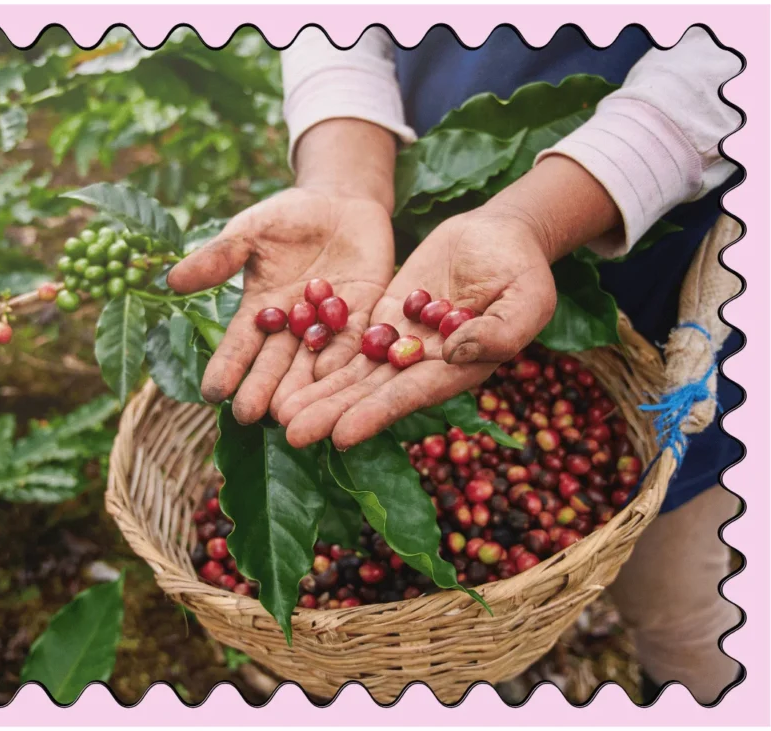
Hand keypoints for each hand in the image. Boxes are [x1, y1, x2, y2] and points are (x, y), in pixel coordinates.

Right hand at [166, 186, 394, 423]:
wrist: (341, 201)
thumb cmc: (287, 216)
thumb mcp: (249, 231)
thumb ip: (219, 257)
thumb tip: (171, 280)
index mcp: (260, 311)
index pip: (240, 345)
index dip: (227, 367)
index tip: (212, 392)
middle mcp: (292, 327)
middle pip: (276, 363)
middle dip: (263, 388)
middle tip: (250, 415)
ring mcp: (328, 325)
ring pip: (314, 362)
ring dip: (303, 388)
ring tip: (291, 413)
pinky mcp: (365, 315)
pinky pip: (355, 340)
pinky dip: (344, 358)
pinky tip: (334, 378)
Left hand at [277, 208, 558, 448]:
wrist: (501, 236)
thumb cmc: (525, 269)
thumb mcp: (527, 298)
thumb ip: (499, 331)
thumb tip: (452, 352)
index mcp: (459, 369)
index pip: (410, 396)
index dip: (375, 415)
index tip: (341, 435)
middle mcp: (424, 365)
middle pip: (371, 393)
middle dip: (332, 413)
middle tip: (290, 433)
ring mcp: (401, 342)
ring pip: (353, 371)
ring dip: (317, 392)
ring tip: (278, 413)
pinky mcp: (384, 317)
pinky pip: (349, 338)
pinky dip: (321, 354)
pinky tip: (288, 369)